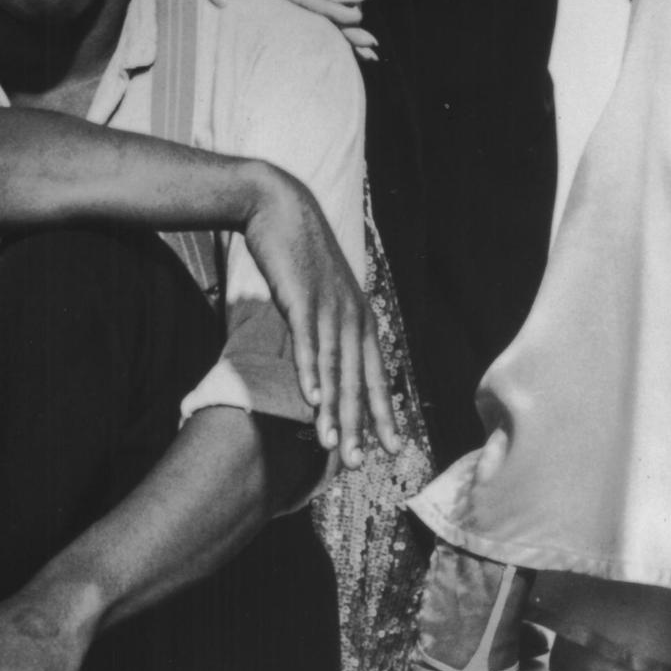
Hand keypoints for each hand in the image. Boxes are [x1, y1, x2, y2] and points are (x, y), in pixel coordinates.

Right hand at [240, 163, 401, 457]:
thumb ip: (328, 326)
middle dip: (358, 425)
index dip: (383, 412)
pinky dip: (309, 371)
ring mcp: (328, 307)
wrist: (279, 207)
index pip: (375, 374)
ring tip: (330, 444)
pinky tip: (310, 397)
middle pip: (357, 380)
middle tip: (357, 463)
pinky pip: (307, 341)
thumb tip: (329, 358)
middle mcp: (352, 316)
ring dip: (332, 409)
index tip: (391, 448)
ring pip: (333, 368)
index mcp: (360, 318)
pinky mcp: (301, 298)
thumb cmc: (299, 255)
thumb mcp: (321, 294)